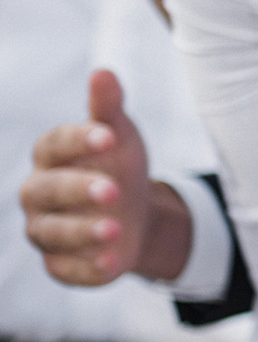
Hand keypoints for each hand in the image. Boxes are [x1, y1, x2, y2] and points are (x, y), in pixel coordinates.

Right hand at [20, 69, 191, 284]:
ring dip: (83, 232)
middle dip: (79, 190)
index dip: (78, 140)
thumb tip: (103, 72)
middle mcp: (39, 194)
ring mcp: (46, 231)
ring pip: (53, 233)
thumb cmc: (117, 166)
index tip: (109, 135)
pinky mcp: (61, 265)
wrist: (135, 215)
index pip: (54, 145)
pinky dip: (88, 268)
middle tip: (114, 190)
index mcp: (50, 157)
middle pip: (48, 191)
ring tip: (116, 229)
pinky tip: (112, 262)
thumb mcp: (120, 137)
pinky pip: (66, 269)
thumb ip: (108, 109)